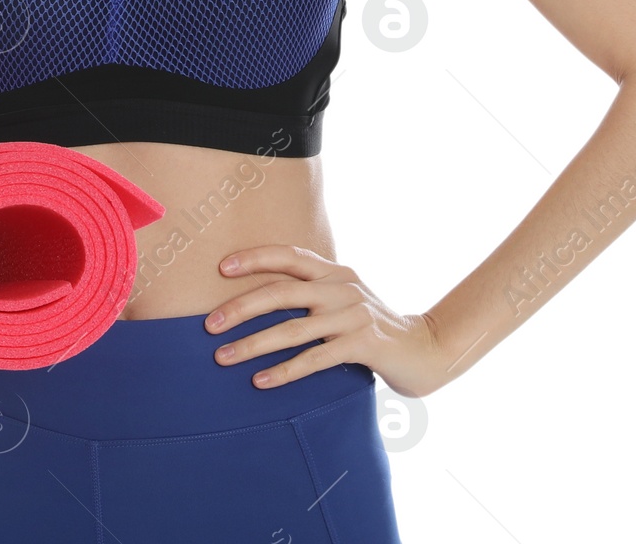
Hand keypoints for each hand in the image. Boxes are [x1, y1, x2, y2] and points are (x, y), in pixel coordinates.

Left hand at [206, 245, 450, 398]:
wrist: (426, 350)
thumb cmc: (374, 328)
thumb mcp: (345, 301)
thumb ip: (314, 295)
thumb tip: (261, 300)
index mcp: (335, 271)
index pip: (290, 255)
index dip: (255, 258)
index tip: (221, 268)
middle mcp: (342, 287)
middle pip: (282, 290)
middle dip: (241, 307)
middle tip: (209, 324)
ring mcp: (353, 315)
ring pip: (293, 328)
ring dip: (253, 344)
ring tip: (223, 357)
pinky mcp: (363, 344)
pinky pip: (315, 358)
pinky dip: (285, 370)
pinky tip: (260, 381)